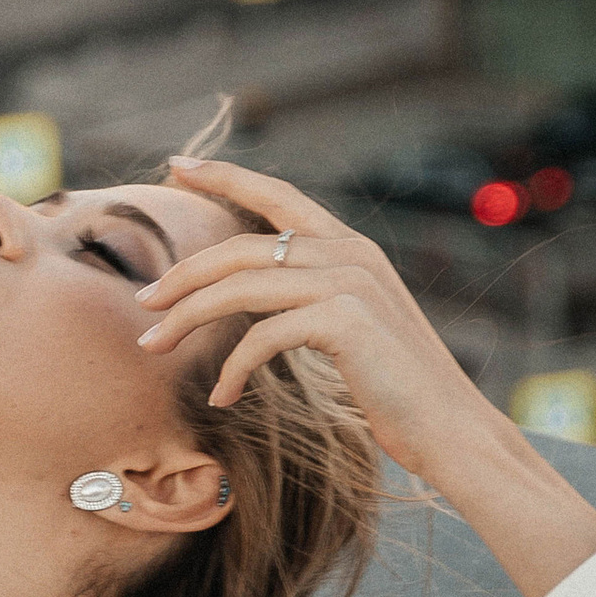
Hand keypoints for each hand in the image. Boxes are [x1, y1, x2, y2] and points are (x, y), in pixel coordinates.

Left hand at [138, 153, 595, 596]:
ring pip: (240, 288)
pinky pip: (262, 337)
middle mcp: (350, 253)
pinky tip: (222, 397)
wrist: (452, 429)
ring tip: (153, 346)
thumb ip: (311, 295)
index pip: (278, 194)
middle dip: (183, 274)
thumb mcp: (351, 326)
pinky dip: (232, 369)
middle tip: (144, 303)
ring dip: (188, 319)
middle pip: (241, 247)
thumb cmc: (397, 389)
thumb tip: (250, 291)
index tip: (176, 167)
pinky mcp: (344, 321)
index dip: (225, 176)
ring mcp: (349, 282)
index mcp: (350, 246)